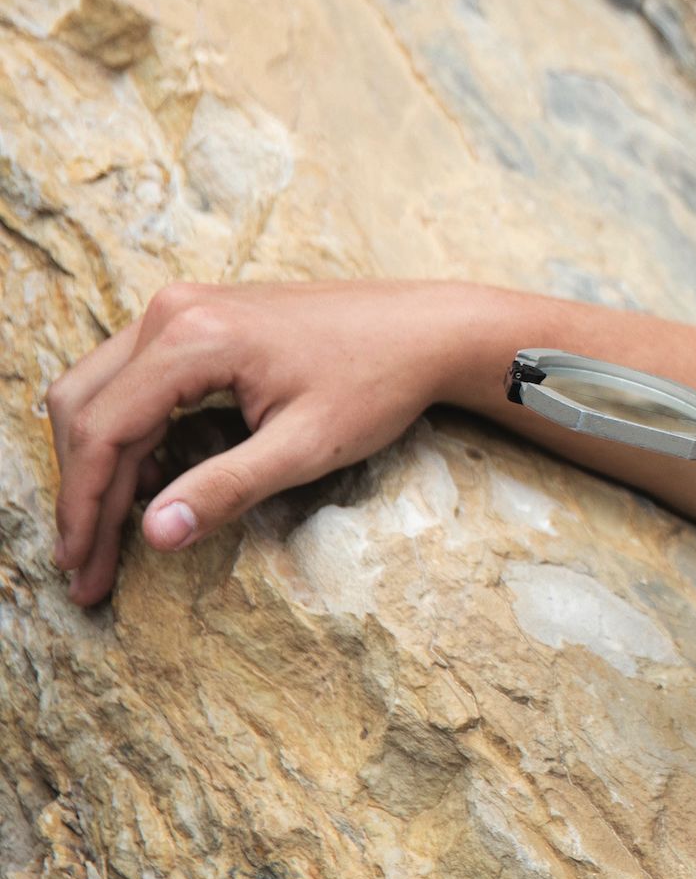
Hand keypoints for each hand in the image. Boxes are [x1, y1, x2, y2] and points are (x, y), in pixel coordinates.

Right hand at [45, 278, 490, 605]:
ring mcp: (185, 308)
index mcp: (193, 337)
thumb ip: (226, 489)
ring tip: (112, 539)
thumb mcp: (307, 447)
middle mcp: (175, 311)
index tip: (82, 571)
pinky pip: (133, 378)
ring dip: (98, 464)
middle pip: (84, 409)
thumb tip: (154, 535)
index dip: (83, 509)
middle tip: (89, 567)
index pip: (104, 432)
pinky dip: (128, 433)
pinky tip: (151, 486)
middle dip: (81, 492)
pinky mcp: (201, 318)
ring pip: (99, 392)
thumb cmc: (380, 382)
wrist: (431, 330)